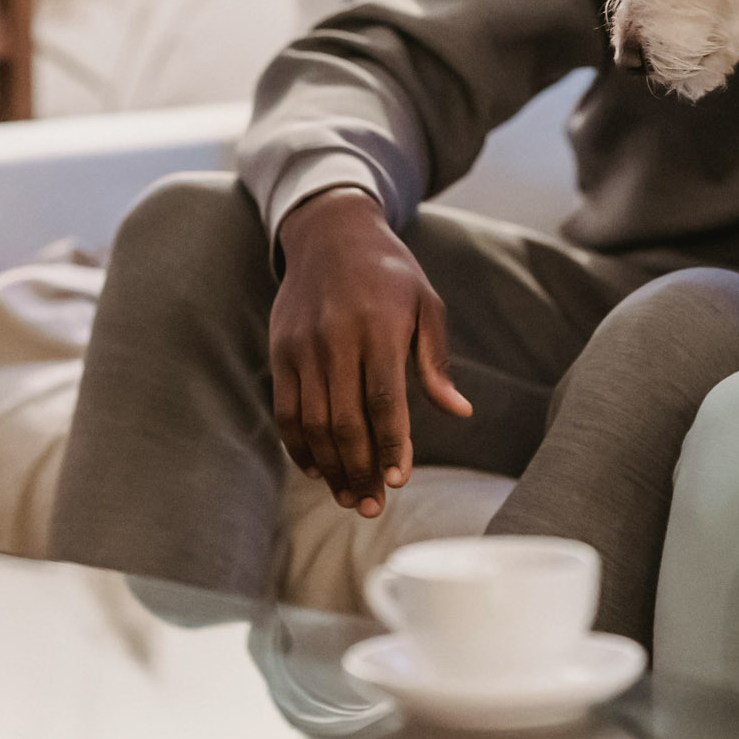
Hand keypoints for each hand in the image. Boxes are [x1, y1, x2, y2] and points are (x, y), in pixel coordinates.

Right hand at [271, 187, 469, 516]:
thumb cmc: (389, 273)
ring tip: (349, 498)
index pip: (384, 400)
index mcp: (379, 327)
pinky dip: (298, 446)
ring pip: (311, 423)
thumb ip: (435, 361)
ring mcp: (302, 346)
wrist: (330, 232)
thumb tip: (459, 411)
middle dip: (360, 470)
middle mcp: (336, 338)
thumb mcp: (425, 304)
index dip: (391, 445)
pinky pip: (285, 410)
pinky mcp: (280, 351)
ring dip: (329, 467)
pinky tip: (316, 470)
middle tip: (374, 507)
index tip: (399, 480)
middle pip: (344, 420)